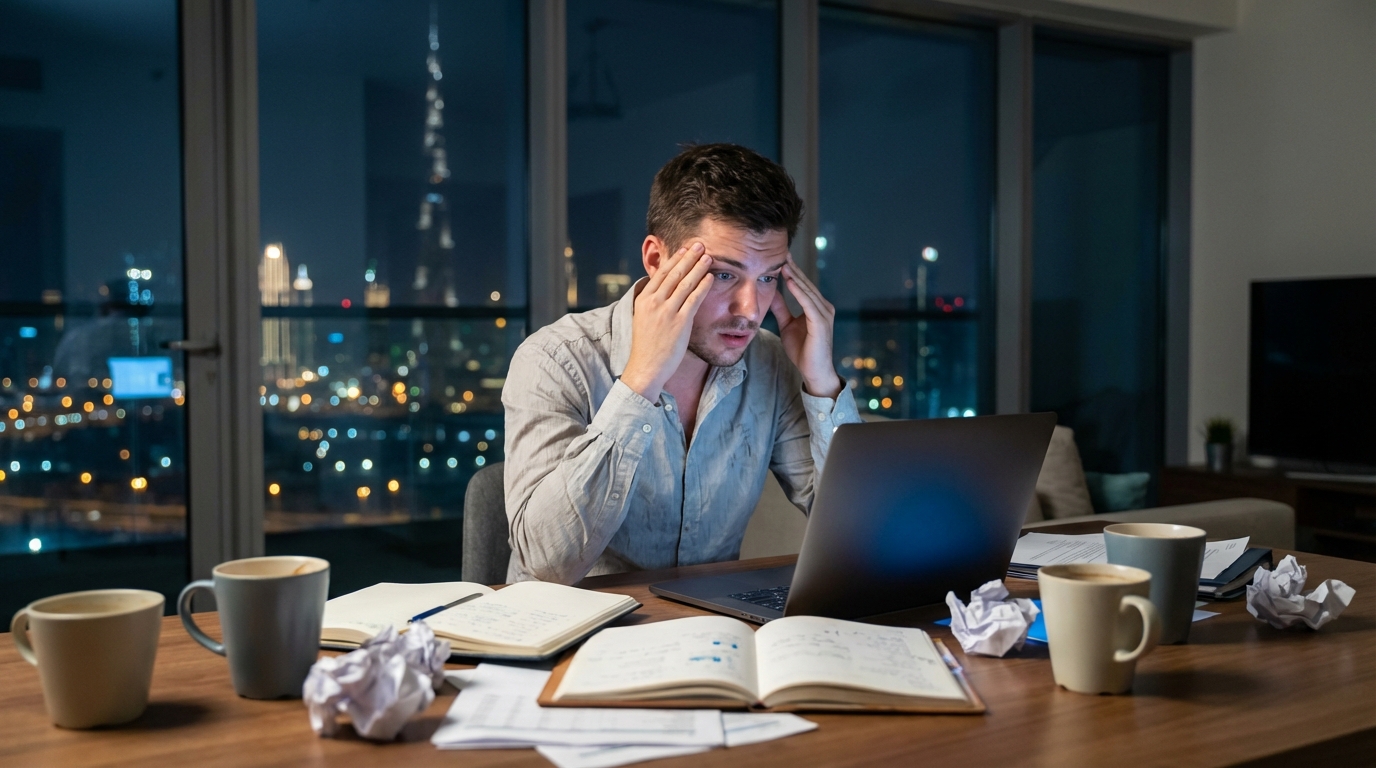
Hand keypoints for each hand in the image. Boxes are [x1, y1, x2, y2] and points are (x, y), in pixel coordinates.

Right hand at [620, 242, 714, 401]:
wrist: (646, 367)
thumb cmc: (647, 346)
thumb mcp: (644, 319)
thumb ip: (653, 304)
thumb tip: (664, 292)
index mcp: (644, 300)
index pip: (661, 274)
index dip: (674, 260)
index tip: (683, 249)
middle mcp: (654, 303)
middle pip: (674, 274)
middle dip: (688, 257)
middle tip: (699, 244)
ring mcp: (666, 312)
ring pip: (685, 283)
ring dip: (698, 268)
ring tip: (708, 256)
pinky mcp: (679, 323)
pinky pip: (694, 299)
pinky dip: (703, 286)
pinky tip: (710, 277)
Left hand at [771, 254, 841, 398]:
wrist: (814, 372)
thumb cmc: (803, 351)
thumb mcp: (787, 325)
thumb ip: (781, 308)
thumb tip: (771, 292)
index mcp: (816, 306)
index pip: (802, 284)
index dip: (792, 270)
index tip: (779, 256)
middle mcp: (823, 307)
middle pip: (805, 283)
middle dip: (793, 268)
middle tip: (781, 251)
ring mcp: (824, 314)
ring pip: (807, 290)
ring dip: (795, 276)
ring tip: (783, 262)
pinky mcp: (821, 323)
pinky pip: (808, 303)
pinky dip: (799, 291)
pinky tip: (790, 281)